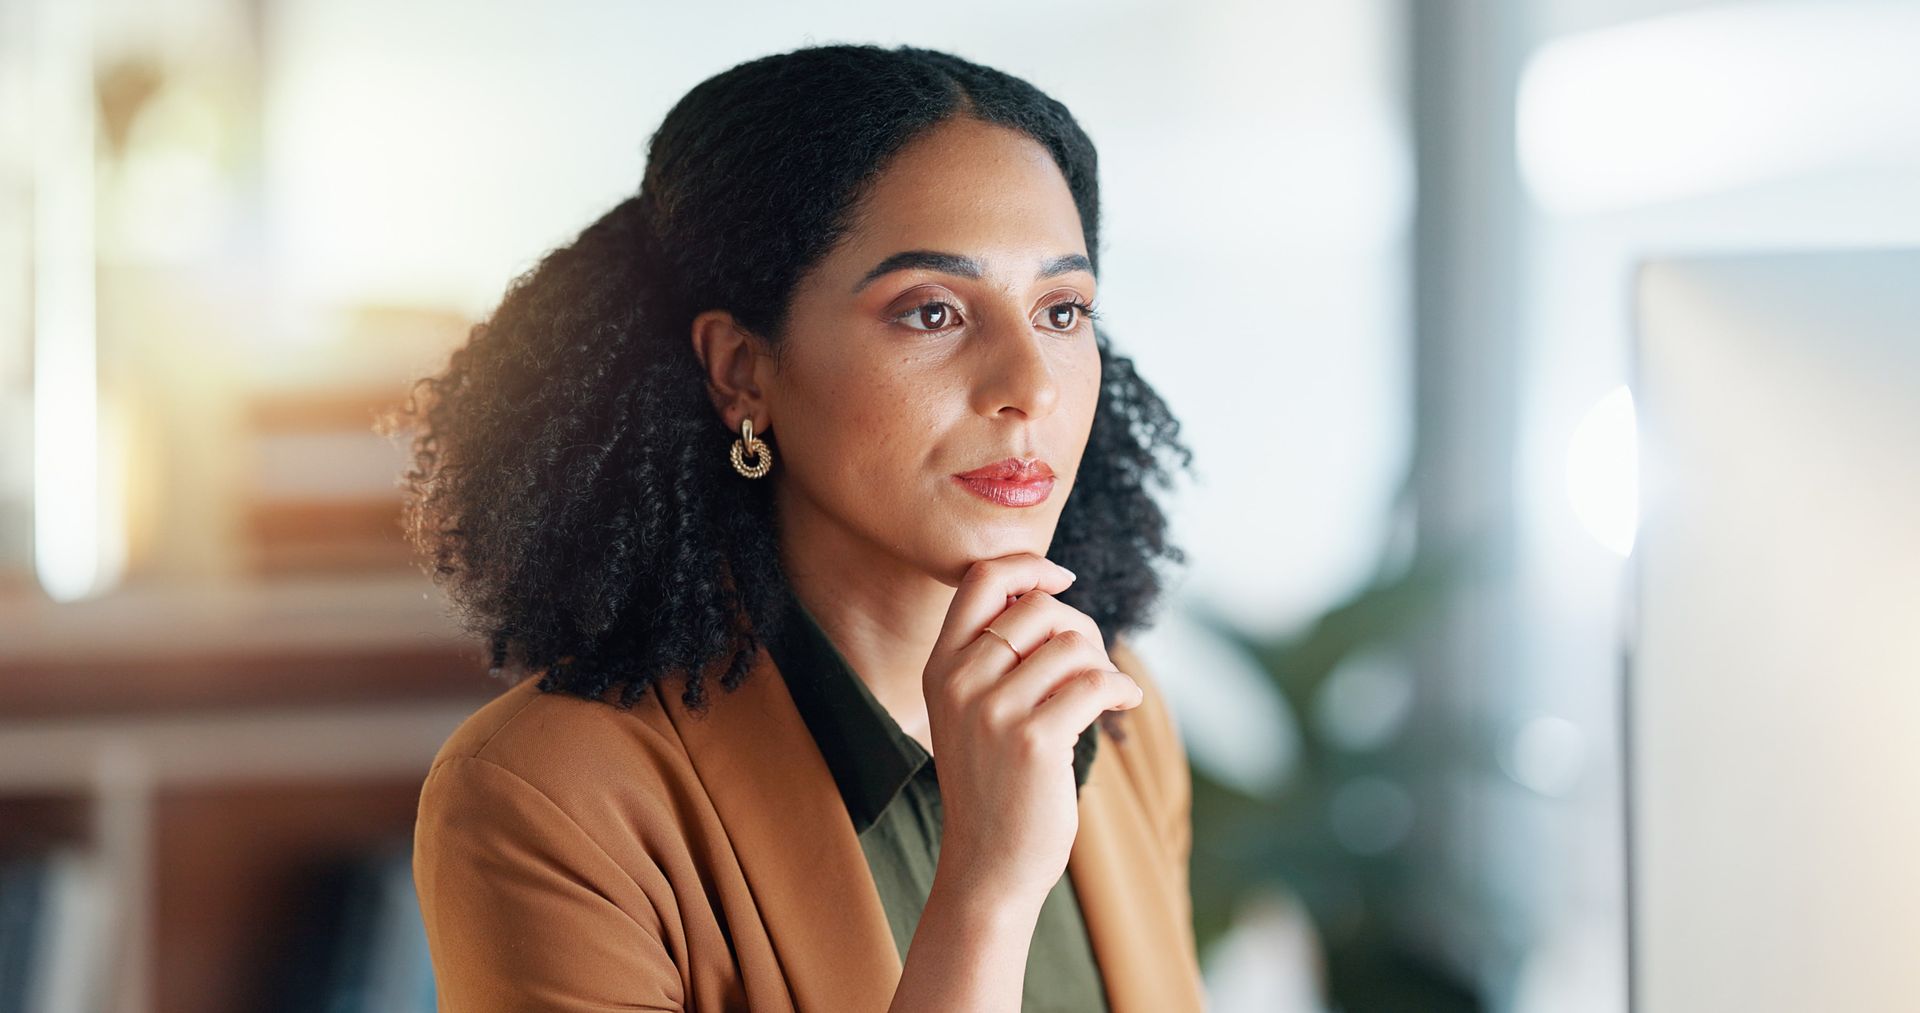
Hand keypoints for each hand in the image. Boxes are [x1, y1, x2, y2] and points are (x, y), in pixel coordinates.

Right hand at [920, 552, 1143, 907]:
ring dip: (1102, 665)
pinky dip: (1120, 689)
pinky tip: (1123, 704)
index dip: (1029, 565)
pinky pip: (1094, 683)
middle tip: (1092, 663)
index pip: (980, 579)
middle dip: (1080, 627)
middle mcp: (960, 681)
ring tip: (1103, 694)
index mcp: (941, 667)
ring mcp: (993, 711)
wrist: (987, 866)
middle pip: (1039, 607)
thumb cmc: (994, 785)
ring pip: (1072, 644)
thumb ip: (996, 655)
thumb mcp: (972, 712)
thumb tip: (1053, 592)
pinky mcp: (1033, 741)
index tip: (1062, 578)